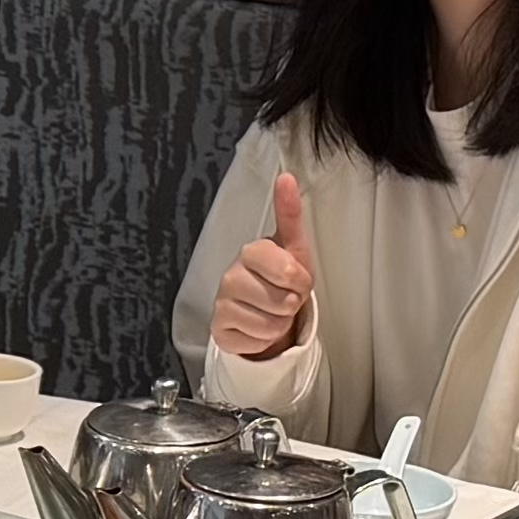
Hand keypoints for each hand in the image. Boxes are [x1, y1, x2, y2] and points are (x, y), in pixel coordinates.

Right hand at [211, 170, 314, 359]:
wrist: (264, 309)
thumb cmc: (282, 277)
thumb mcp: (294, 247)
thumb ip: (290, 214)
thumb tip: (286, 176)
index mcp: (251, 251)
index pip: (287, 270)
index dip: (300, 281)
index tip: (297, 280)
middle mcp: (230, 275)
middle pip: (280, 301)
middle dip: (291, 305)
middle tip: (284, 297)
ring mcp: (221, 303)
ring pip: (269, 325)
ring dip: (279, 324)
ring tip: (273, 312)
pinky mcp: (218, 329)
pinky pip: (254, 342)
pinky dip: (263, 340)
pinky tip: (258, 327)